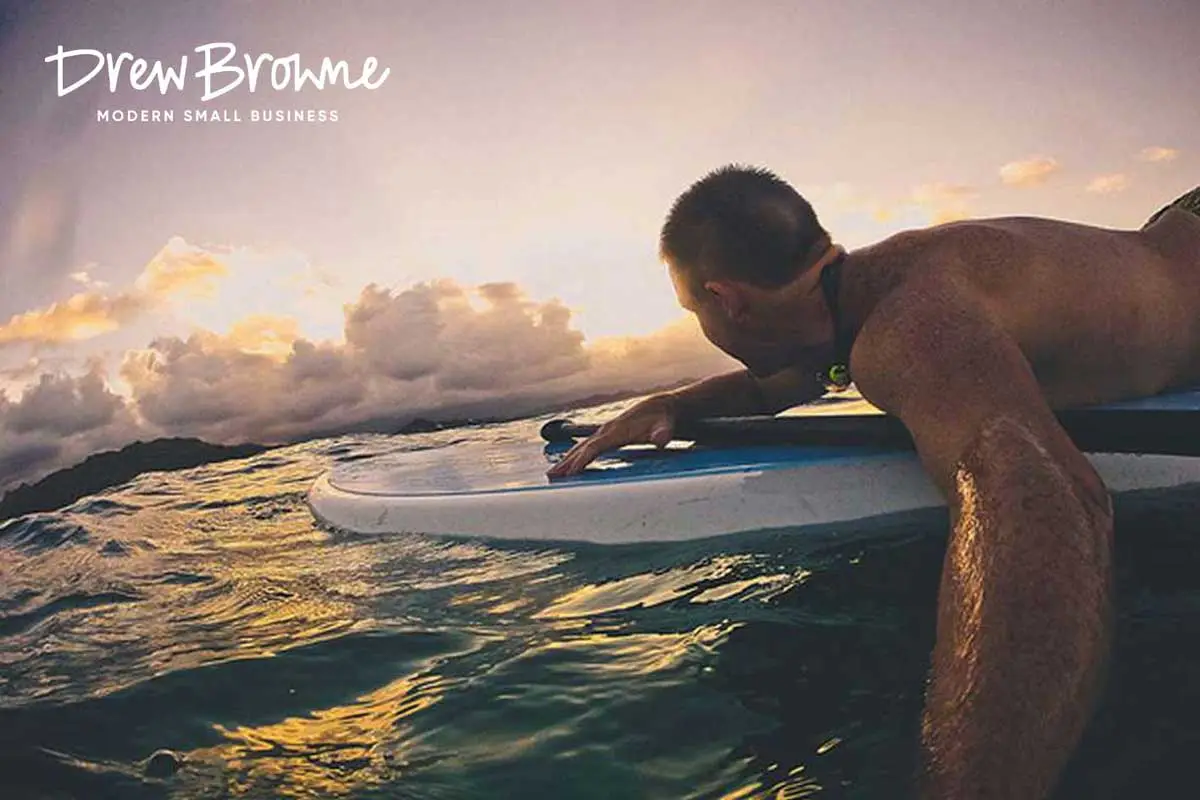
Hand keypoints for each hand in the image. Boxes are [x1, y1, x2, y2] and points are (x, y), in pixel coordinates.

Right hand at [545, 395, 676, 477]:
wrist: (659, 407)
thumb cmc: (661, 418)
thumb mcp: (665, 425)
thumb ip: (663, 432)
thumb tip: (661, 439)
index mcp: (617, 430)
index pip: (595, 446)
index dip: (583, 459)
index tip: (572, 471)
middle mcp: (606, 430)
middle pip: (581, 447)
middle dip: (567, 462)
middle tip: (552, 476)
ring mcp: (604, 432)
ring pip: (580, 447)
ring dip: (566, 460)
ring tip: (553, 474)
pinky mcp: (605, 435)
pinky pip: (585, 447)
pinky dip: (574, 456)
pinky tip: (567, 465)